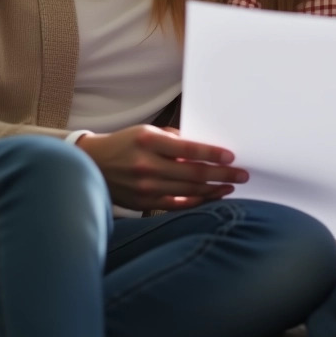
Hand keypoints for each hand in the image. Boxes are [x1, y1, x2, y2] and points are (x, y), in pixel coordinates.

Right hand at [76, 125, 247, 211]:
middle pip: (194, 173)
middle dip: (222, 174)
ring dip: (214, 189)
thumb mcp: (147, 131)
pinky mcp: (144, 203)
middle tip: (242, 174)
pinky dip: (198, 201)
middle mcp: (147, 165)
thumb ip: (174, 139)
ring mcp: (146, 187)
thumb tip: (203, 149)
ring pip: (189, 191)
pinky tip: (212, 196)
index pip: (189, 149)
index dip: (213, 154)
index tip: (231, 156)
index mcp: (148, 141)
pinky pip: (178, 204)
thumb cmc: (124, 144)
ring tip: (231, 185)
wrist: (93, 164)